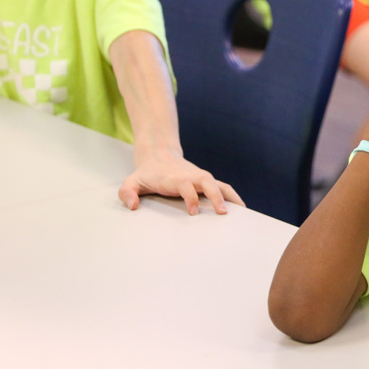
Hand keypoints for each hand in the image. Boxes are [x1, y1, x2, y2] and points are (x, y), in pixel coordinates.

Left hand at [119, 149, 244, 214]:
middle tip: (222, 212)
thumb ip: (127, 193)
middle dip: (216, 196)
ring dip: (230, 196)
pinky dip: (233, 196)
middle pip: (207, 182)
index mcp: (174, 178)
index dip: (190, 197)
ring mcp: (201, 178)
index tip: (193, 212)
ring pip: (220, 184)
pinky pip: (223, 187)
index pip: (185, 185)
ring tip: (240, 212)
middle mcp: (191, 176)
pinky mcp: (207, 181)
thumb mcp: (131, 182)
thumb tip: (133, 206)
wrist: (159, 156)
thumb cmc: (147, 174)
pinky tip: (241, 208)